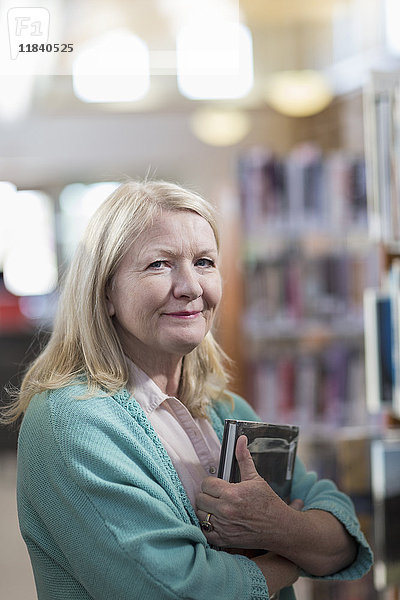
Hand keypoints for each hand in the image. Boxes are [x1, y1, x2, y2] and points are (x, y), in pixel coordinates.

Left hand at [196, 435, 302, 550]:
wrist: (279, 528)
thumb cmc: (268, 502)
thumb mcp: (255, 478)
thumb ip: (244, 458)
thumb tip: (240, 439)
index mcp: (232, 493)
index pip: (206, 484)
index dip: (211, 483)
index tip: (217, 485)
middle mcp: (225, 510)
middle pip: (200, 498)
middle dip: (207, 495)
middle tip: (216, 496)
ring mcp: (224, 526)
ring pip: (200, 514)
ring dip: (206, 510)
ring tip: (216, 507)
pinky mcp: (224, 540)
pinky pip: (204, 531)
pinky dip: (207, 526)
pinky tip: (215, 521)